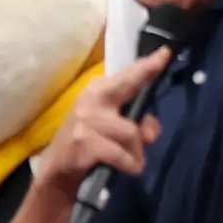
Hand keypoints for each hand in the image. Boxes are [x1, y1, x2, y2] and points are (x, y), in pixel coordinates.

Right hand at [41, 48, 169, 201]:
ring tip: (132, 161)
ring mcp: (86, 119)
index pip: (128, 75)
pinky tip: (128, 168)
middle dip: (144, 84)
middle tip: (153, 127)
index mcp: (99, 89)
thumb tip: (150, 133)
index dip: (148, 65)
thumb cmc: (89, 142)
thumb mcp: (114, 127)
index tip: (165, 53)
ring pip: (131, 133)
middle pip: (128, 88)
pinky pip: (120, 154)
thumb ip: (137, 122)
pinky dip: (129, 163)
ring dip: (137, 152)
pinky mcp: (83, 141)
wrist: (57, 169)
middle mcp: (91, 98)